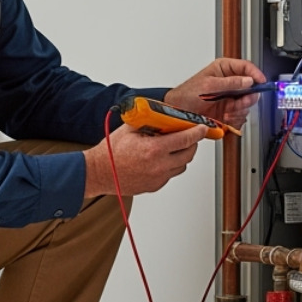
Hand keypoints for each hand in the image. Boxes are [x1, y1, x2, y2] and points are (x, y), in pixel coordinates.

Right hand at [84, 123, 208, 197]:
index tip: (202, 128)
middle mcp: (159, 166)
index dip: (197, 132)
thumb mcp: (131, 128)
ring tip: (172, 147)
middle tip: (188, 136)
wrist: (99, 173)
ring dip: (182, 155)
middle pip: (188, 154)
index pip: (185, 139)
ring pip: (182, 166)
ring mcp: (158, 178)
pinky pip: (171, 174)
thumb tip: (164, 115)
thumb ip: (150, 122)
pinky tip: (160, 158)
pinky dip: (171, 165)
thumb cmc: (111, 152)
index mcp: (154, 149)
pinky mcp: (155, 186)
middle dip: (191, 143)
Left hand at [165, 57, 266, 128]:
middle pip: (250, 87)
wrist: (179, 112)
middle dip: (247, 97)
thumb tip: (248, 81)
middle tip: (243, 101)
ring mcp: (230, 97)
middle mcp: (229, 83)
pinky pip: (240, 115)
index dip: (255, 74)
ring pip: (246, 103)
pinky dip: (235, 117)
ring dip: (239, 109)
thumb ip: (230, 83)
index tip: (261, 81)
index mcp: (224, 69)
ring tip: (229, 111)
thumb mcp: (209, 85)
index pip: (246, 67)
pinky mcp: (229, 110)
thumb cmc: (187, 94)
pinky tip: (226, 116)